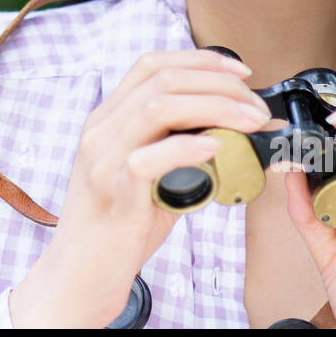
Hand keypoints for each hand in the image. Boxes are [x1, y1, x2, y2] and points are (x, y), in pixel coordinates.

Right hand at [10, 48, 271, 326]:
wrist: (79, 276)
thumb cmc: (119, 227)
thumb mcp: (145, 174)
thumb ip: (174, 146)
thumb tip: (232, 130)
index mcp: (107, 119)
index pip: (151, 65)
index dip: (200, 60)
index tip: (240, 72)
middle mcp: (101, 131)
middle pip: (162, 80)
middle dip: (219, 84)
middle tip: (256, 106)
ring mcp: (103, 159)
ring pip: (158, 107)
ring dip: (215, 107)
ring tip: (250, 123)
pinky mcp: (113, 192)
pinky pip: (148, 157)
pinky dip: (186, 147)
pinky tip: (214, 148)